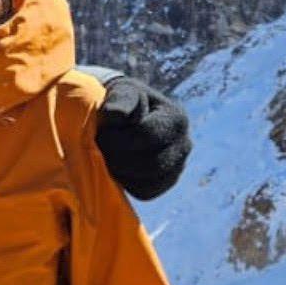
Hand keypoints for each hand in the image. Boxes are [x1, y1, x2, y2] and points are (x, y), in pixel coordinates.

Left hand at [93, 76, 191, 199]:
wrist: (126, 116)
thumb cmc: (122, 101)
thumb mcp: (121, 92)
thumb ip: (119, 100)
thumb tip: (115, 114)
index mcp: (176, 118)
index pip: (148, 136)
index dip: (119, 139)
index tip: (100, 135)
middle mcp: (184, 143)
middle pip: (151, 163)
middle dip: (119, 158)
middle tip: (101, 150)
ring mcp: (178, 165)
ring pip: (149, 181)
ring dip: (122, 172)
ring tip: (108, 158)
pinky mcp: (166, 181)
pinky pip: (147, 192)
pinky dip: (128, 184)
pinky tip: (117, 169)